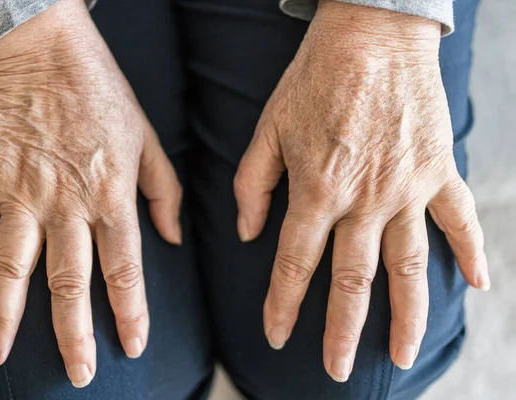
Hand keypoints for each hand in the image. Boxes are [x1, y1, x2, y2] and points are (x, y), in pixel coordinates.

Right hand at [0, 0, 181, 387]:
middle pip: (68, 281)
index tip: (132, 345)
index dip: (130, 312)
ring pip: (11, 267)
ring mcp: (21, 194)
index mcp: (111, 194)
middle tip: (77, 373)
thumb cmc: (104, 95)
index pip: (124, 268)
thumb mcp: (147, 141)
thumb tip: (173, 238)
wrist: (47, 53)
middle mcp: (66, 203)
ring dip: (5, 317)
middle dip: (72, 334)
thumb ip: (164, 193)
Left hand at [234, 0, 489, 381]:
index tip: (275, 334)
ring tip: (402, 355)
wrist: (371, 34)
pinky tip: (476, 286)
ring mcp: (406, 188)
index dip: (281, 303)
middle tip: (334, 369)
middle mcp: (363, 200)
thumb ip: (253, 184)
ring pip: (408, 266)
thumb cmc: (314, 79)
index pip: (293, 263)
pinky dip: (471, 251)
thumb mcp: (268, 129)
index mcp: (316, 190)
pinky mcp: (437, 170)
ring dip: (406, 315)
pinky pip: (458, 219)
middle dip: (339, 330)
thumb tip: (247, 233)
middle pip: (351, 279)